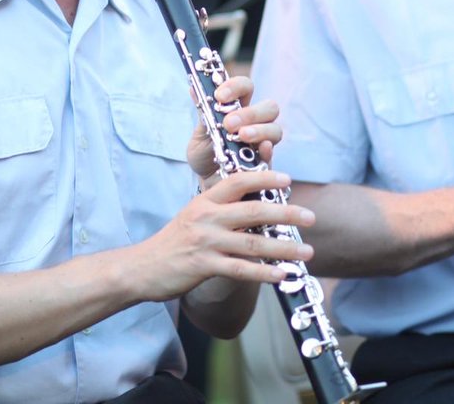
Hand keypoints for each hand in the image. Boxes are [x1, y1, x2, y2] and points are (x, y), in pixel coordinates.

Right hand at [136, 169, 314, 301]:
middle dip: (286, 213)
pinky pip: (240, 270)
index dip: (264, 178)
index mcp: (205, 201)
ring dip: (284, 248)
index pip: (238, 182)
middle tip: (310, 216)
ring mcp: (205, 242)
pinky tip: (282, 275)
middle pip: (253, 212)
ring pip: (252, 244)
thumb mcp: (195, 214)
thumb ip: (222, 207)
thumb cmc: (175, 241)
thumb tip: (257, 203)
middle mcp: (206, 218)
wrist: (142, 267)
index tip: (288, 179)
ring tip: (307, 251)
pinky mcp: (203, 267)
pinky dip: (264, 273)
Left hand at [186, 75, 280, 183]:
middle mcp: (256, 123)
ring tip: (241, 137)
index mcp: (239, 109)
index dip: (236, 87)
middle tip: (229, 124)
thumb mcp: (200, 134)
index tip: (220, 96)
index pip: (245, 87)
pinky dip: (266, 149)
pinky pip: (272, 153)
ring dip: (259, 130)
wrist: (206, 183)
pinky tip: (258, 150)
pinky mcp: (265, 162)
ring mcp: (263, 142)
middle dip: (250, 113)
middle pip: (269, 107)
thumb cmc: (205, 155)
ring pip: (275, 129)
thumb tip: (194, 89)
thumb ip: (203, 114)